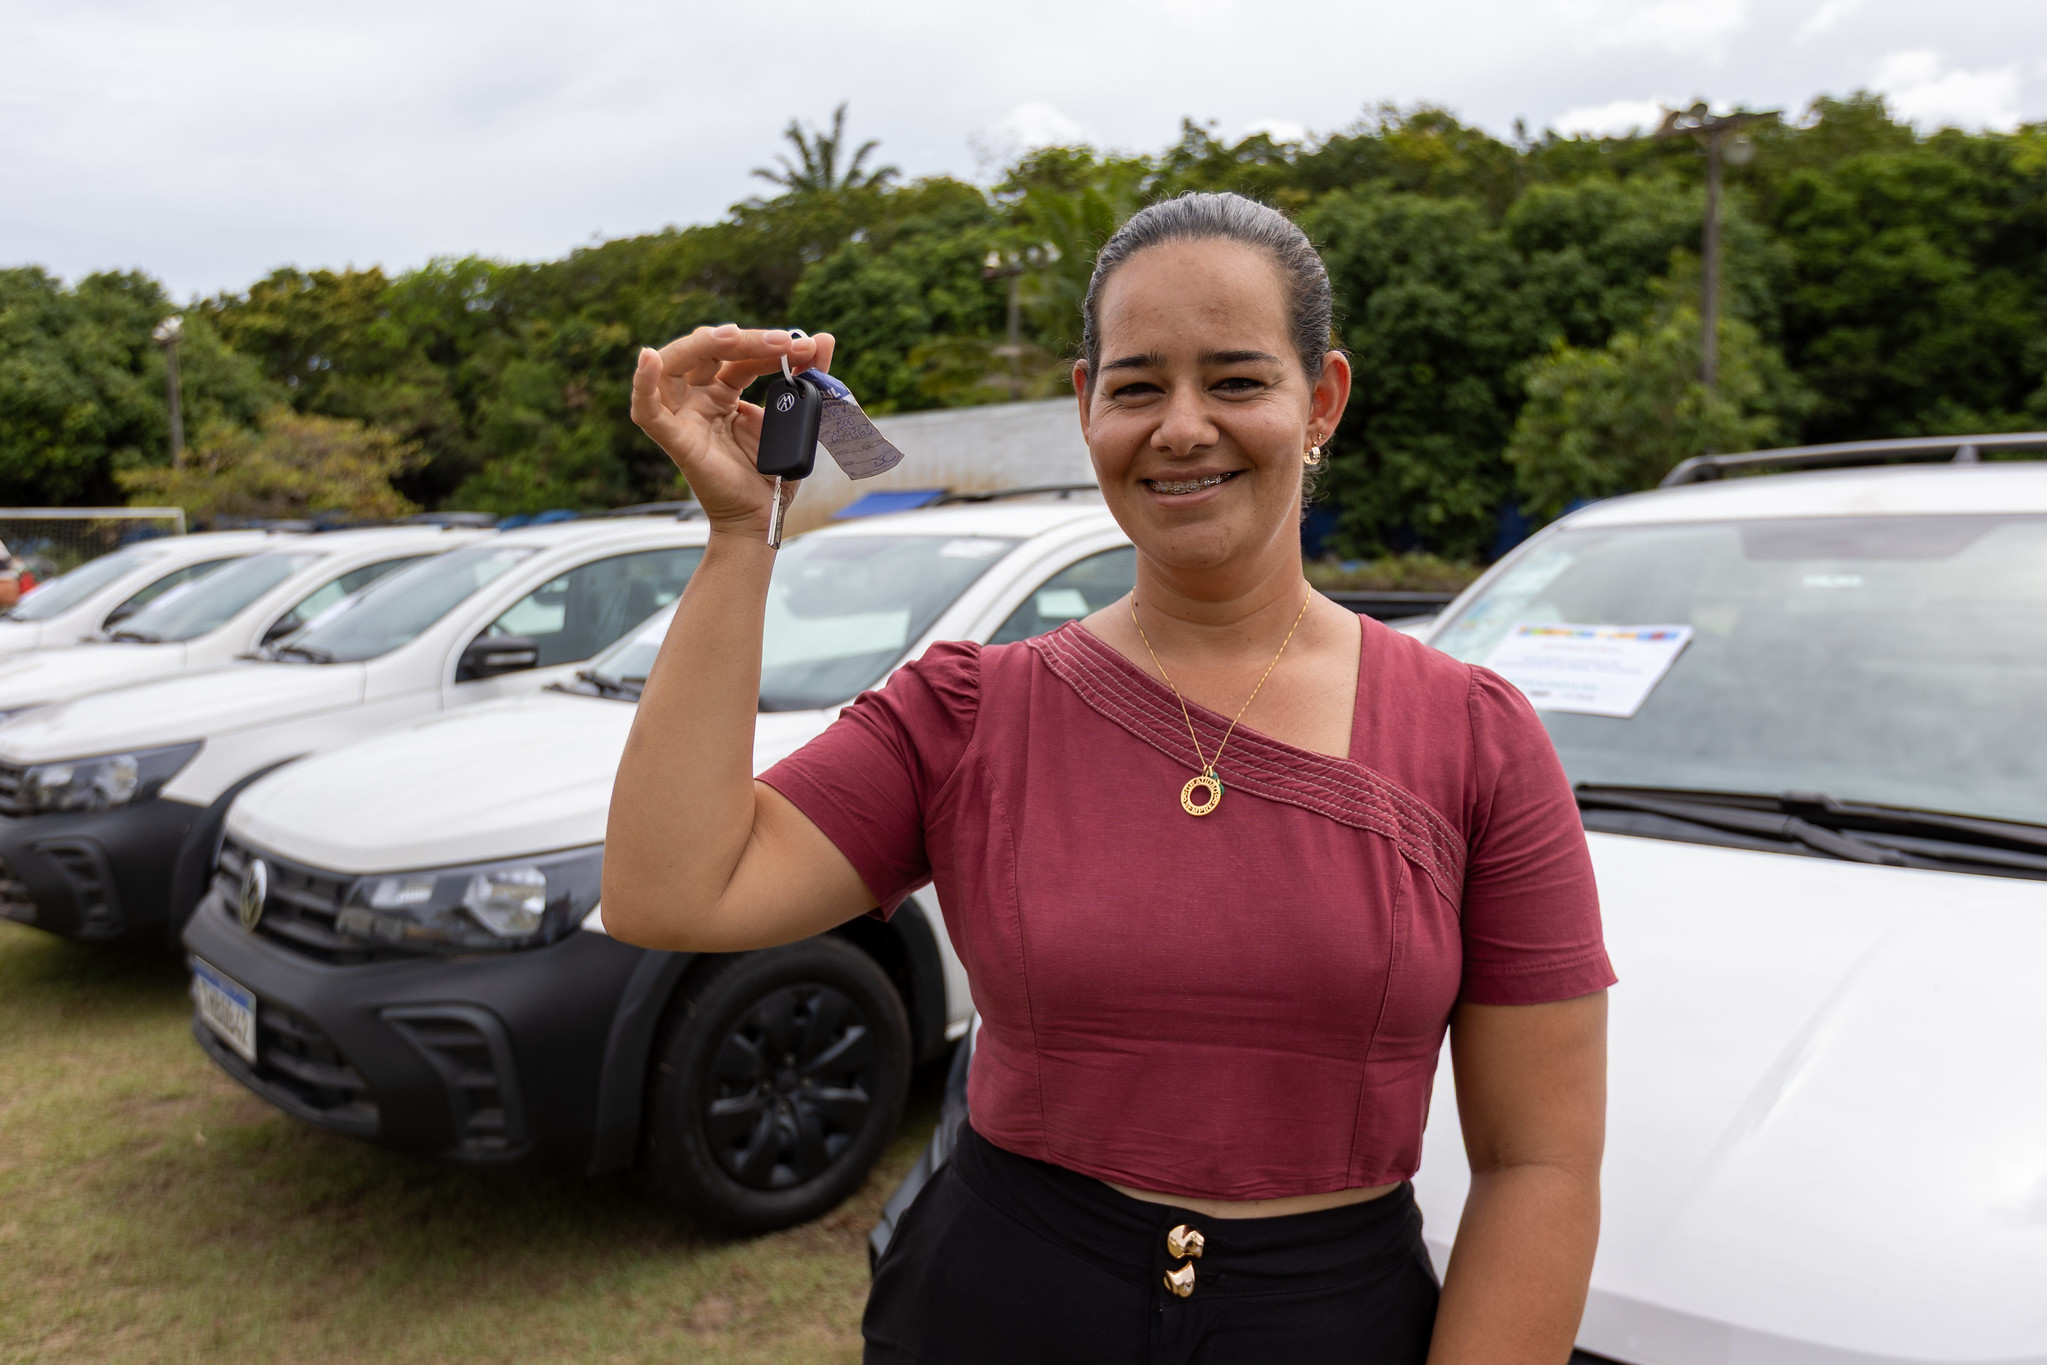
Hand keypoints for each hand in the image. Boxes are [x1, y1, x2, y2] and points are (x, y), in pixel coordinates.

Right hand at [630, 324, 835, 536]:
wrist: (764, 518)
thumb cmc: (772, 475)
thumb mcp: (797, 420)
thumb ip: (809, 380)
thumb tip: (826, 338)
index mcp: (723, 394)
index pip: (739, 356)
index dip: (770, 347)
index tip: (807, 348)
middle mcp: (698, 400)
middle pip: (707, 351)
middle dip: (746, 340)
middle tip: (784, 340)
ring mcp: (684, 418)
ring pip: (673, 365)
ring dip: (700, 344)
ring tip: (732, 334)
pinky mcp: (675, 442)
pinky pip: (648, 412)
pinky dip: (642, 384)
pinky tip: (648, 358)